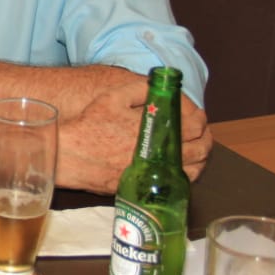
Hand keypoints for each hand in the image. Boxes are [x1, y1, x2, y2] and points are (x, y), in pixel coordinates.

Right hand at [56, 81, 211, 192]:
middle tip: (201, 130)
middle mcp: (159, 154)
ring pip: (194, 168)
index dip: (199, 117)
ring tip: (195, 147)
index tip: (196, 113)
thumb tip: (163, 88)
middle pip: (200, 148)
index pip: (194, 124)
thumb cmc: (89, 125)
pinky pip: (178, 183)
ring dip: (200, 156)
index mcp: (155, 130)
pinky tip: (180, 165)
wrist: (69, 156)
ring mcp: (154, 173)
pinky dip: (187, 173)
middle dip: (205, 137)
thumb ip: (141, 89)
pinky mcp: (146, 186)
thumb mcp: (112, 98)